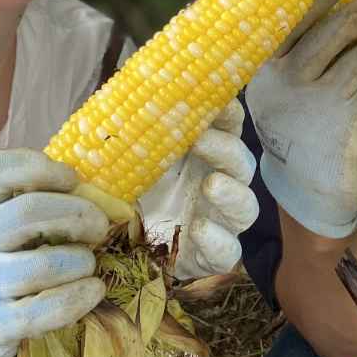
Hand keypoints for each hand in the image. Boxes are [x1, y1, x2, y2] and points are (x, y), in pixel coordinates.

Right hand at [0, 149, 108, 356]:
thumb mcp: (4, 224)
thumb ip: (47, 202)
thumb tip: (113, 201)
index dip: (38, 167)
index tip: (71, 178)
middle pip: (27, 213)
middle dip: (78, 214)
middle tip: (99, 226)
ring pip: (43, 264)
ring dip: (81, 261)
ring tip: (88, 265)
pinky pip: (44, 311)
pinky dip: (77, 298)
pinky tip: (94, 290)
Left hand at [140, 99, 258, 278]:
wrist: (127, 251)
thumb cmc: (132, 194)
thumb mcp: (124, 161)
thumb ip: (125, 136)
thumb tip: (110, 100)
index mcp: (203, 157)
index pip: (227, 129)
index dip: (227, 114)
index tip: (218, 99)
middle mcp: (219, 185)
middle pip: (240, 163)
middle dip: (226, 149)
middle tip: (201, 139)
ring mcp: (220, 223)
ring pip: (246, 207)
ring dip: (233, 193)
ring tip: (212, 185)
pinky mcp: (214, 257)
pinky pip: (229, 252)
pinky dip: (218, 240)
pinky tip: (199, 230)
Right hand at [244, 0, 356, 238]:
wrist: (308, 190)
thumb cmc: (299, 128)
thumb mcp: (282, 92)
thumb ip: (296, 55)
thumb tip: (336, 0)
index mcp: (263, 72)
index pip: (288, 22)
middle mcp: (283, 85)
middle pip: (327, 33)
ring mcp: (314, 104)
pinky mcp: (346, 122)